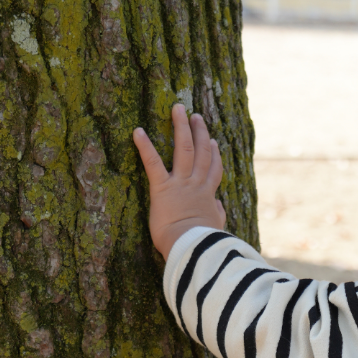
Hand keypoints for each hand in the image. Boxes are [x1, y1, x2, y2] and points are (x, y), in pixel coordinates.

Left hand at [133, 103, 226, 258]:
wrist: (191, 248)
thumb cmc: (202, 244)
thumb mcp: (214, 229)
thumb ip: (217, 215)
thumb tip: (219, 207)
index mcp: (207, 196)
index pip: (214, 170)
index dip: (214, 155)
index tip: (214, 142)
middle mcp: (196, 185)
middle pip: (201, 152)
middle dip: (199, 132)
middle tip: (196, 116)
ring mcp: (180, 184)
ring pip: (184, 149)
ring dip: (181, 127)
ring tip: (178, 110)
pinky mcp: (162, 188)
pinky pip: (153, 163)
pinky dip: (145, 146)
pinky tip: (138, 131)